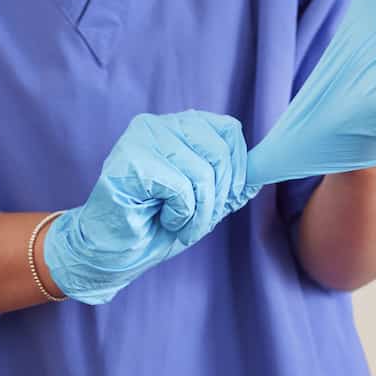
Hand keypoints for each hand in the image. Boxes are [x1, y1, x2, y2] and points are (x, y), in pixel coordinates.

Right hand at [44, 110, 258, 303]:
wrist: (111, 252)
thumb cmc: (155, 224)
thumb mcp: (204, 201)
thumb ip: (230, 182)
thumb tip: (263, 171)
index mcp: (178, 126)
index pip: (230, 130)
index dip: (238, 169)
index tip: (226, 197)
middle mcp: (158, 123)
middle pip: (221, 152)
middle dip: (218, 197)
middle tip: (197, 220)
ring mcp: (141, 138)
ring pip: (203, 173)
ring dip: (199, 213)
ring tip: (178, 223)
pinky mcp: (130, 161)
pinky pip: (181, 189)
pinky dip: (180, 215)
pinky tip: (161, 219)